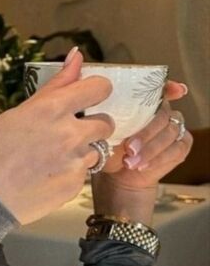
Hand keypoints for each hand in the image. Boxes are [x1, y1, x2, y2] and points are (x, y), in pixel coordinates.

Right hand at [0, 48, 113, 223]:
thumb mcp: (17, 113)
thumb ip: (55, 87)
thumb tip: (77, 56)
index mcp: (52, 109)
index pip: (100, 88)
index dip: (97, 91)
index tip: (89, 97)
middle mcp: (70, 133)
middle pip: (106, 123)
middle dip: (92, 126)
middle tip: (66, 135)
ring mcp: (75, 162)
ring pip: (96, 151)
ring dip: (81, 152)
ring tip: (51, 160)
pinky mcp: (74, 187)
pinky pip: (83, 175)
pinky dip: (69, 174)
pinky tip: (45, 178)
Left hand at [91, 80, 191, 220]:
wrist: (117, 178)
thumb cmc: (107, 149)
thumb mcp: (95, 129)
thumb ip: (93, 109)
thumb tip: (84, 90)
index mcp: (144, 102)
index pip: (161, 88)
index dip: (168, 87)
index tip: (173, 90)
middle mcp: (162, 112)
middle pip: (162, 114)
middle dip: (145, 132)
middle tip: (129, 148)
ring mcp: (174, 129)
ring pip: (169, 132)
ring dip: (149, 148)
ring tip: (130, 161)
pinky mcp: (181, 147)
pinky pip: (176, 149)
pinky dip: (159, 159)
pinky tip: (142, 166)